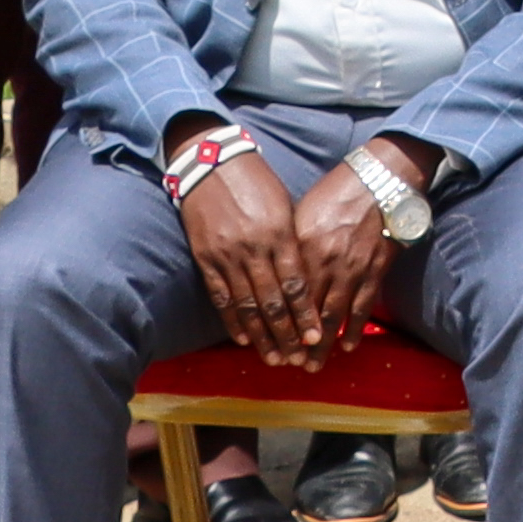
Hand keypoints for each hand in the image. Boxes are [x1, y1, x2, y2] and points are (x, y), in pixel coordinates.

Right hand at [171, 129, 316, 357]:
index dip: (306, 314)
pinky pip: (221, 296)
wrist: (212, 163)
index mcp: (279, 234)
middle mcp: (254, 248)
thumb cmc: (256, 182)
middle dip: (287, 334)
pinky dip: (233, 319)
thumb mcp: (284, 206)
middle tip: (298, 359)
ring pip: (247, 305)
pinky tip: (244, 338)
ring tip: (273, 358)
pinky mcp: (206, 258)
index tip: (316, 337)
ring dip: (262, 335)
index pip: (296, 284)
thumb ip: (293, 241)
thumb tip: (307, 275)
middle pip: (273, 302)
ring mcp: (227, 255)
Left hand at [270, 144, 408, 351]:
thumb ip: (290, 244)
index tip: (268, 341)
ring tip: (313, 365)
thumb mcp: (302, 212)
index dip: (277, 321)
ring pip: (334, 316)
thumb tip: (277, 270)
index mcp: (303, 247)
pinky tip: (348, 346)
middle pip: (307, 311)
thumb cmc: (336, 192)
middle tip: (287, 364)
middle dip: (296, 341)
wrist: (380, 180)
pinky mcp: (375, 270)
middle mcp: (325, 262)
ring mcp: (352, 269)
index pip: (285, 294)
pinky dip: (355, 329)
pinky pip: (363, 307)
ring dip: (323, 344)